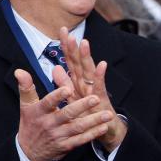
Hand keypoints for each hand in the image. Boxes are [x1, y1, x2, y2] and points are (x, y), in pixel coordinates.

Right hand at [15, 69, 112, 160]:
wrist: (29, 152)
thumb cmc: (30, 124)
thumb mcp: (25, 105)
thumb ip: (26, 87)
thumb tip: (20, 70)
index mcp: (39, 112)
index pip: (48, 102)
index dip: (57, 96)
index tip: (68, 88)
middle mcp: (49, 124)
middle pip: (67, 114)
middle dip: (82, 107)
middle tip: (96, 98)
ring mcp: (59, 136)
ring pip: (78, 127)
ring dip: (94, 121)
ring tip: (107, 114)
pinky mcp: (66, 145)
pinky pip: (81, 140)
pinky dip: (93, 134)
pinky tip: (104, 127)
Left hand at [58, 29, 127, 152]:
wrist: (106, 130)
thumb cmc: (89, 114)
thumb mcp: (73, 98)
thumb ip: (64, 83)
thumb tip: (55, 68)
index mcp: (78, 82)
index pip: (71, 61)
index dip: (66, 47)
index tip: (61, 31)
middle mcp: (87, 83)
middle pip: (79, 62)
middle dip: (73, 47)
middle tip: (68, 32)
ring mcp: (95, 90)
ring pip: (89, 71)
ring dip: (87, 57)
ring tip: (84, 42)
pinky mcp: (102, 100)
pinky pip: (100, 87)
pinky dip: (100, 76)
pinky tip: (102, 65)